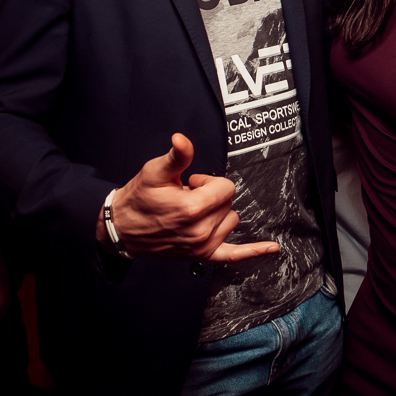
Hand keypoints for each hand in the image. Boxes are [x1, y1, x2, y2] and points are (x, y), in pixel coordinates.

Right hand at [96, 133, 279, 262]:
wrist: (123, 227)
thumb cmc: (138, 199)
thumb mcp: (155, 172)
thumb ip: (177, 157)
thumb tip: (182, 140)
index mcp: (191, 209)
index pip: (225, 187)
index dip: (207, 182)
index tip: (190, 184)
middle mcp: (200, 231)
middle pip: (229, 203)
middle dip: (210, 196)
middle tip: (185, 198)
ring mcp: (202, 246)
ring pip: (231, 220)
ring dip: (217, 213)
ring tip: (190, 213)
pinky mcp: (202, 255)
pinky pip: (233, 255)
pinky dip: (253, 251)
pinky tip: (272, 247)